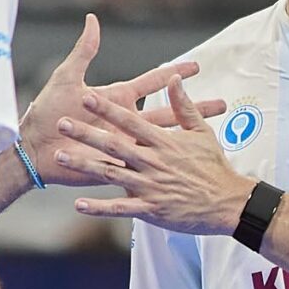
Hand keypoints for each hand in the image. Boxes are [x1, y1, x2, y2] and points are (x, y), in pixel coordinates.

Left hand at [22, 17, 226, 178]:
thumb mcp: (67, 78)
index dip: (174, 73)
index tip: (197, 66)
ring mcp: (124, 152)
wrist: (34, 147)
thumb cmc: (49, 110)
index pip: (153, 84)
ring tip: (215, 132)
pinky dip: (162, 164)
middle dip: (196, 110)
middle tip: (223, 106)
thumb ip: (84, 51)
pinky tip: (181, 173)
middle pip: (168, 115)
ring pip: (169, 141)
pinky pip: (144, 176)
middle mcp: (127, 126)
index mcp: (120, 102)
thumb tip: (92, 19)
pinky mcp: (117, 174)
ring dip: (184, 134)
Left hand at [55, 76, 246, 233]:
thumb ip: (185, 106)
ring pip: (110, 173)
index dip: (106, 108)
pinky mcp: (150, 209)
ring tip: (60, 157)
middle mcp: (152, 161)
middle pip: (112, 143)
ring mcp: (149, 186)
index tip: (86, 95)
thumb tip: (175, 80)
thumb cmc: (214, 167)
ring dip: (83, 165)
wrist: (227, 203)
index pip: (129, 120)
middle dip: (85, 133)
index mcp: (163, 141)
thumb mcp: (202, 132)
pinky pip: (119, 208)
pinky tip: (78, 204)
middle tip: (61, 123)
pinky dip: (99, 207)